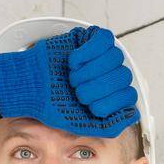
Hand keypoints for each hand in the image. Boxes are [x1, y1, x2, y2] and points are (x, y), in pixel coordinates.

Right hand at [0, 24, 139, 137]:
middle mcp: (109, 75)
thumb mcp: (83, 125)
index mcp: (110, 96)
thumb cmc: (53, 106)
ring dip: (90, 70)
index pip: (128, 95)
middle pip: (122, 76)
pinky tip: (74, 61)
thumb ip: (111, 125)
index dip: (109, 102)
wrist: (31, 87)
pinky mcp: (91, 39)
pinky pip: (104, 39)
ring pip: (115, 57)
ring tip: (73, 77)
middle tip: (77, 91)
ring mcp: (101, 56)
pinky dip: (88, 51)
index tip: (90, 107)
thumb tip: (133, 114)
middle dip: (97, 88)